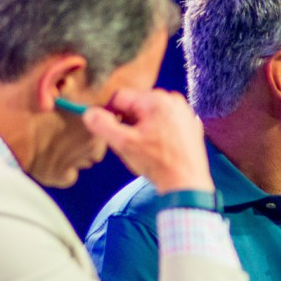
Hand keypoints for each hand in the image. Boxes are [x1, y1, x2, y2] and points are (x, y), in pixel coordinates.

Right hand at [84, 88, 211, 192]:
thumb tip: (89, 113)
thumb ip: (102, 125)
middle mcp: (174, 100)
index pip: (120, 97)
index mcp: (156, 100)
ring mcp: (184, 112)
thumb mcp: (123, 143)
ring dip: (142, 127)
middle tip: (131, 142)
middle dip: (128, 121)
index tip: (110, 130)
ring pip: (150, 113)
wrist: (187, 184)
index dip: (109, 113)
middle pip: (136, 104)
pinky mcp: (191, 125)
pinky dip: (158, 132)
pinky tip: (159, 148)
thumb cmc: (158, 163)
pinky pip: (166, 122)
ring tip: (146, 147)